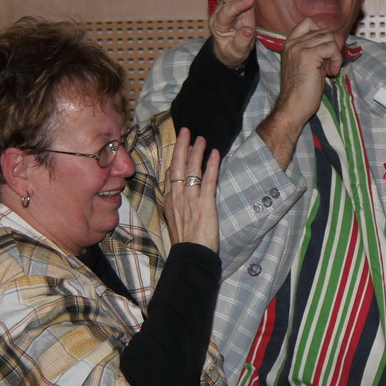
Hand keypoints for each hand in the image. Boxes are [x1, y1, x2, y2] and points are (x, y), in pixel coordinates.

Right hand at [162, 128, 219, 250]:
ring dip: (196, 152)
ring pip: (191, 169)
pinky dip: (211, 165)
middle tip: (186, 130)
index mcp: (170, 201)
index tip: (179, 146)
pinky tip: (215, 154)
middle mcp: (177, 197)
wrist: (191, 255)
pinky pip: (208, 180)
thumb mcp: (174, 220)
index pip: (170, 174)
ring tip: (201, 139)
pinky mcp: (205, 204)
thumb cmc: (186, 242)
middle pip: (177, 165)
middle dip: (181, 146)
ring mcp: (190, 199)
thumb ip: (176, 205)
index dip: (174, 158)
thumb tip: (179, 194)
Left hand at [209, 0, 257, 68]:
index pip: (227, 12)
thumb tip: (248, 31)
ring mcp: (227, 5)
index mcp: (219, 24)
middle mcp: (220, 11)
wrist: (228, 49)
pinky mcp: (235, 1)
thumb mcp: (236, 53)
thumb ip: (241, 42)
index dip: (239, 6)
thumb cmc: (232, 52)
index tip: (251, 0)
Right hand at [269, 17, 341, 125]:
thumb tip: (338, 38)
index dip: (323, 34)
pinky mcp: (308, 55)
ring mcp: (299, 48)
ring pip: (330, 37)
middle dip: (332, 47)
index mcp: (290, 44)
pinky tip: (331, 73)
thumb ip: (319, 50)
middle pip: (324, 31)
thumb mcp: (310, 64)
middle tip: (329, 66)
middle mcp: (292, 43)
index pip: (309, 22)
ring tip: (329, 70)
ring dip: (335, 54)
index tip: (324, 53)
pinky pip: (332, 48)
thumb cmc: (302, 91)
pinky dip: (336, 60)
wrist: (293, 107)